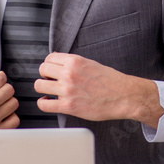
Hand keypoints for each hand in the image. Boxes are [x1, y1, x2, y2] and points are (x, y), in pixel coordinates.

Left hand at [34, 53, 163, 126]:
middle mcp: (69, 73)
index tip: (52, 71)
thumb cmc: (111, 81)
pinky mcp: (68, 106)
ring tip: (50, 92)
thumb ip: (73, 62)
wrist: (124, 96)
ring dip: (43, 88)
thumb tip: (58, 59)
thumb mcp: (91, 63)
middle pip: (42, 69)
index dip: (49, 65)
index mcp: (75, 61)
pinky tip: (49, 102)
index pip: (49, 58)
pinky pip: (44, 104)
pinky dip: (43, 103)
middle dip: (45, 75)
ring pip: (39, 85)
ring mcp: (68, 90)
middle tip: (51, 81)